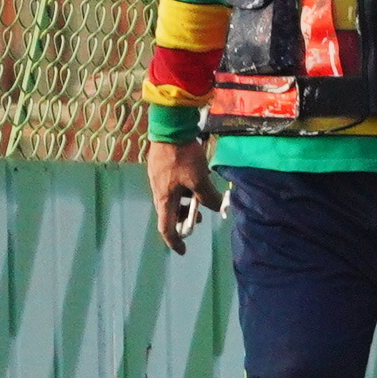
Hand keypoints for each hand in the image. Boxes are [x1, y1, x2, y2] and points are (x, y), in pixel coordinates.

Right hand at [147, 138, 219, 255]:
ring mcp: (158, 178)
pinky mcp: (162, 166)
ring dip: (186, 203)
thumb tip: (218, 208)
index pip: (165, 227)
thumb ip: (208, 196)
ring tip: (201, 196)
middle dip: (184, 219)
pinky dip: (184, 189)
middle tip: (199, 218)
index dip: (174, 241)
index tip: (183, 250)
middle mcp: (158, 190)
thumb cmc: (183, 156)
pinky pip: (173, 185)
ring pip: (172, 198)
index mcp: (163, 198)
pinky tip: (196, 177)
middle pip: (169, 213)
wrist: (170, 127)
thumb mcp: (199, 179)